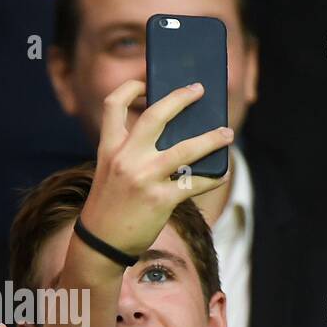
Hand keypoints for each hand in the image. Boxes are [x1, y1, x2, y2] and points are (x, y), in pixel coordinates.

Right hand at [80, 79, 232, 257]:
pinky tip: (222, 173)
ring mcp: (144, 178)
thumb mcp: (111, 172)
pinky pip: (195, 184)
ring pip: (186, 149)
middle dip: (181, 98)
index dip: (131, 87)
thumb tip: (175, 137)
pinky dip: (213, 178)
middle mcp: (126, 159)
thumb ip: (131, 152)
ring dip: (212, 139)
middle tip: (198, 90)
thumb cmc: (109, 206)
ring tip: (226, 133)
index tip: (147, 82)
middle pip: (156, 115)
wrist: (100, 244)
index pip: (114, 105)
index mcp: (109, 148)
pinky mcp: (160, 200)